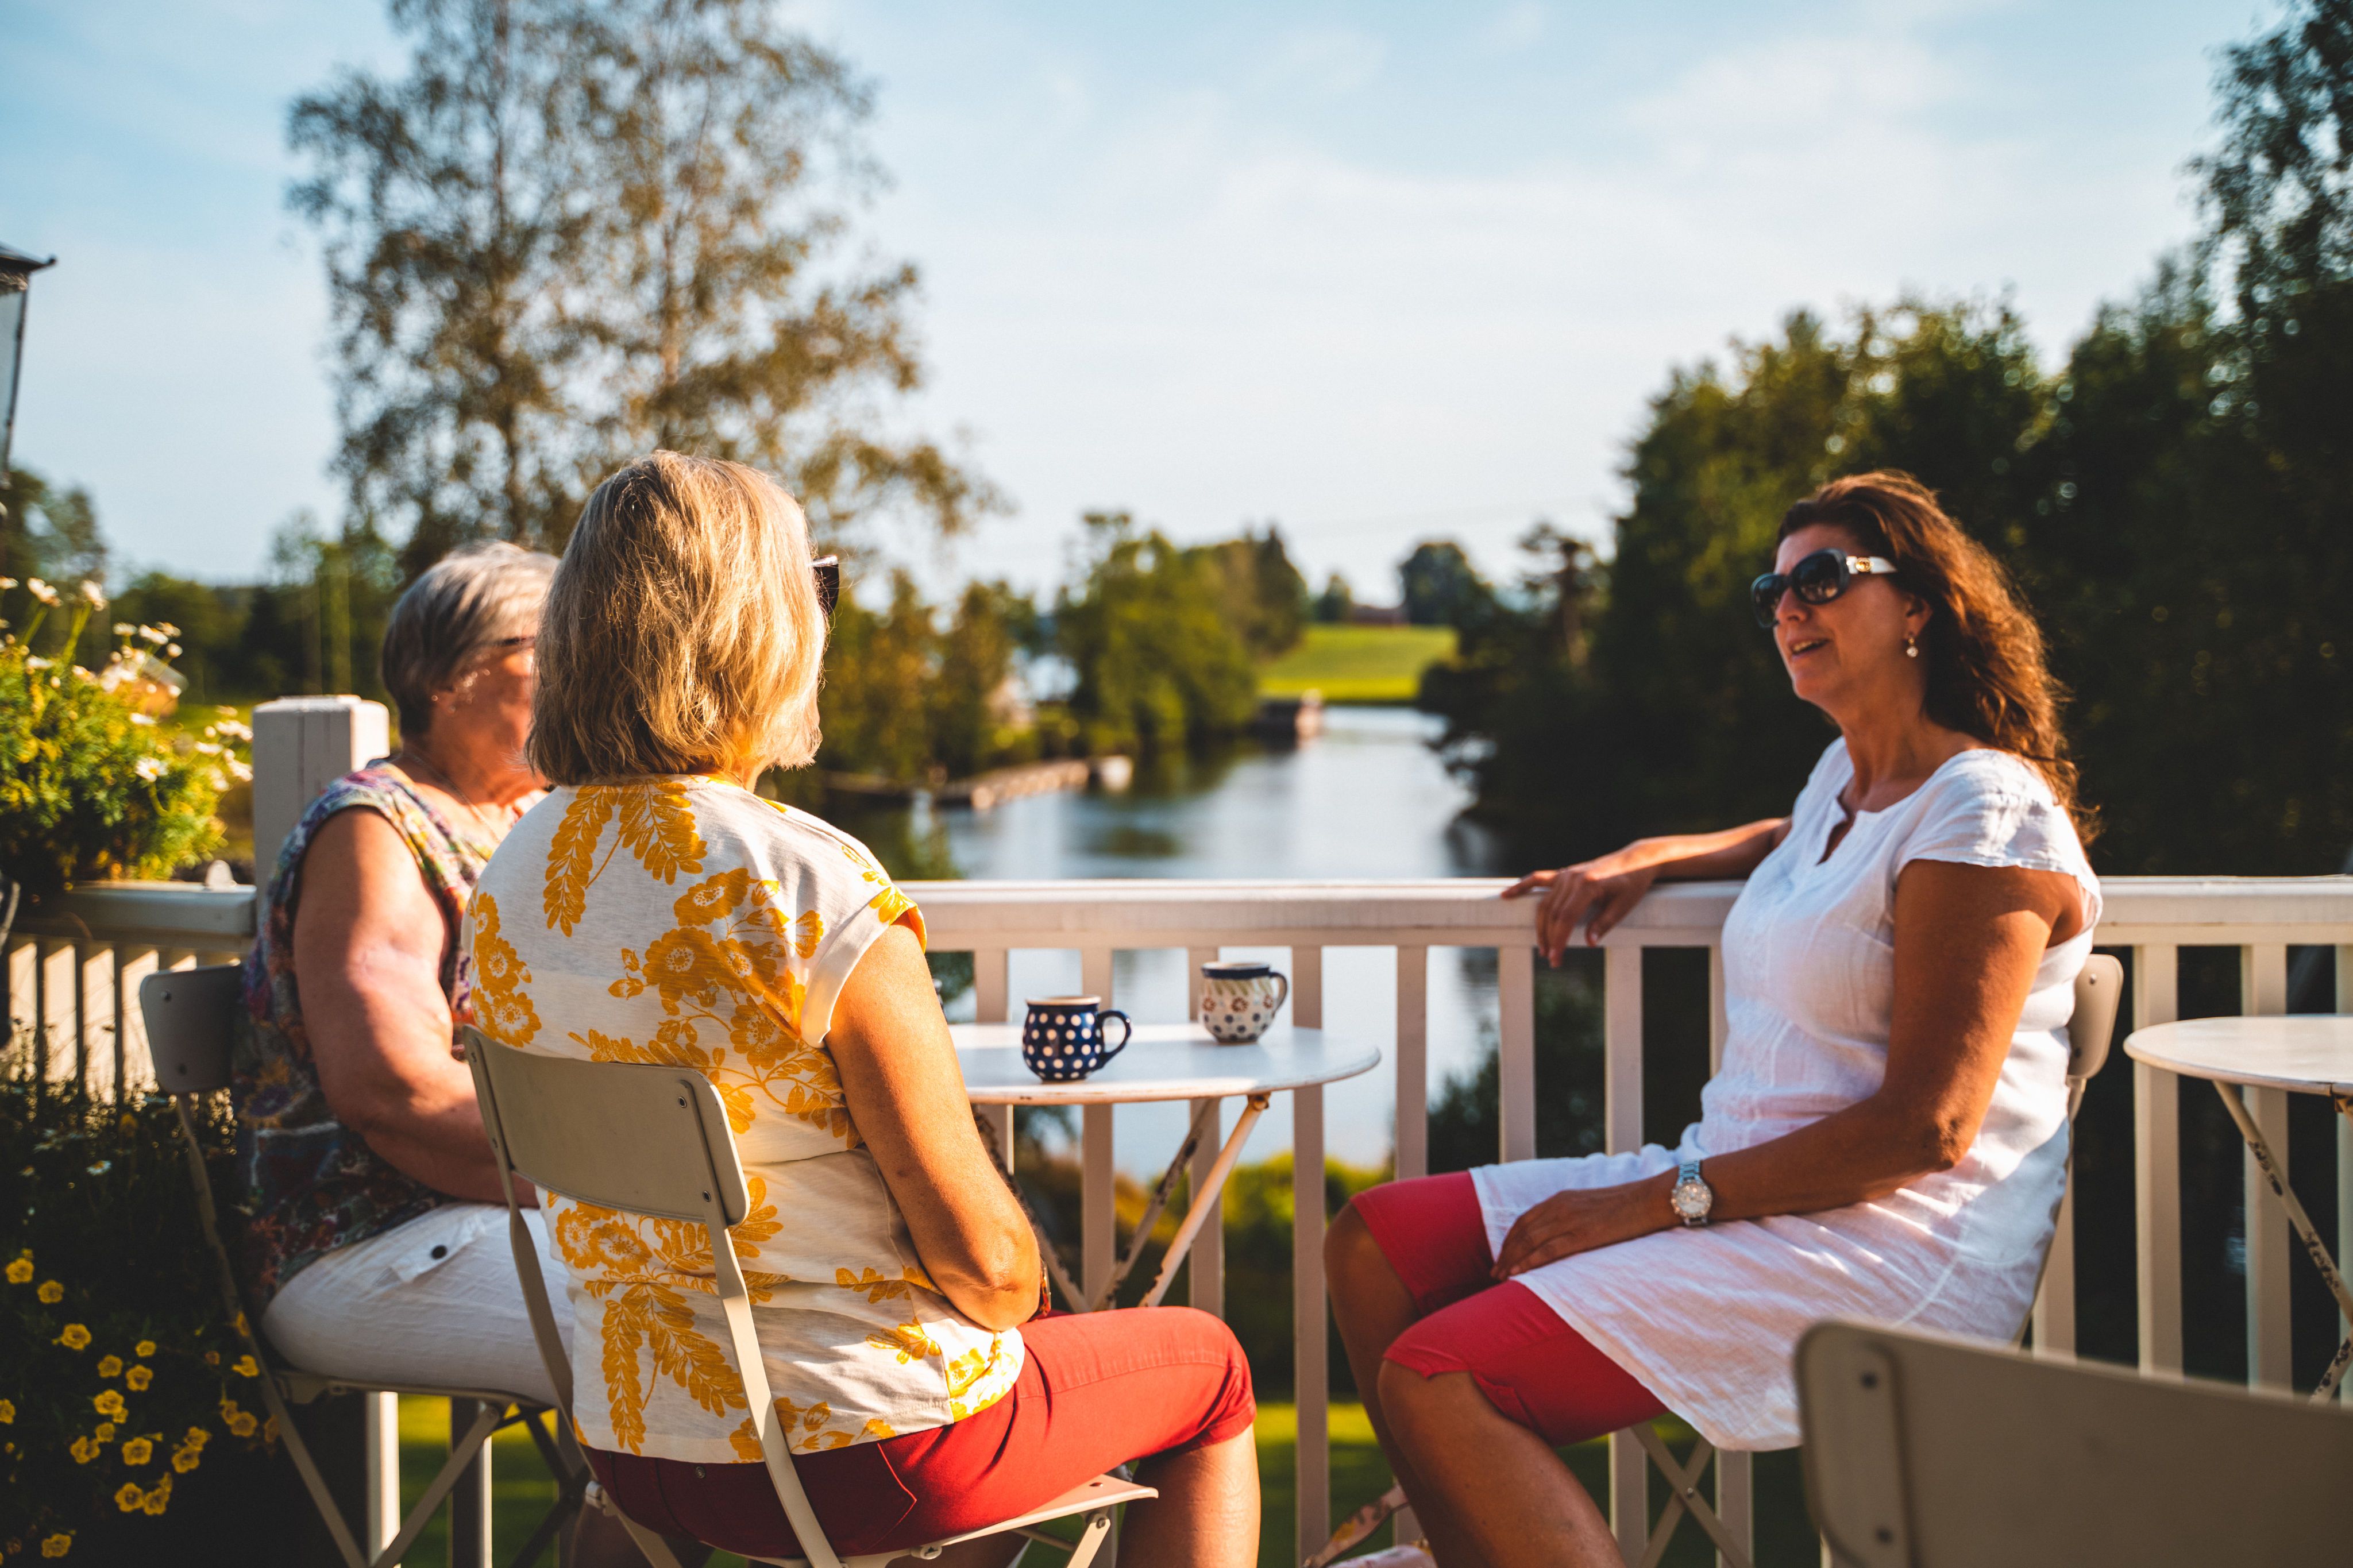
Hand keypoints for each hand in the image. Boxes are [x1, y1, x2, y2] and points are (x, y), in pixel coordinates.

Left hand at [1490, 1178, 1669, 1280]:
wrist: (1652, 1199)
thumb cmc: (1627, 1205)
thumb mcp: (1591, 1205)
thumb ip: (1572, 1216)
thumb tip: (1560, 1234)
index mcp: (1561, 1199)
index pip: (1524, 1220)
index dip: (1509, 1240)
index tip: (1500, 1257)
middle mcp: (1560, 1206)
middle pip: (1521, 1232)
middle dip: (1505, 1254)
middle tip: (1493, 1274)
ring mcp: (1571, 1220)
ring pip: (1530, 1241)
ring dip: (1512, 1261)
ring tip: (1500, 1278)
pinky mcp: (1584, 1235)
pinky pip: (1549, 1250)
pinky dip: (1529, 1262)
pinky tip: (1518, 1273)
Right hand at [1503, 849, 1660, 963]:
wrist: (1636, 861)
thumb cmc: (1632, 885)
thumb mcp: (1624, 906)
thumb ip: (1604, 923)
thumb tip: (1589, 943)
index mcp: (1588, 885)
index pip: (1566, 917)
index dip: (1559, 939)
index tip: (1556, 957)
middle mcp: (1572, 878)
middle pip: (1552, 913)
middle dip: (1549, 938)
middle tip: (1551, 960)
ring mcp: (1566, 874)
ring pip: (1545, 903)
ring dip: (1540, 926)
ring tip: (1542, 947)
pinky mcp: (1564, 873)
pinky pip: (1538, 880)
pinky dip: (1522, 887)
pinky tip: (1507, 895)